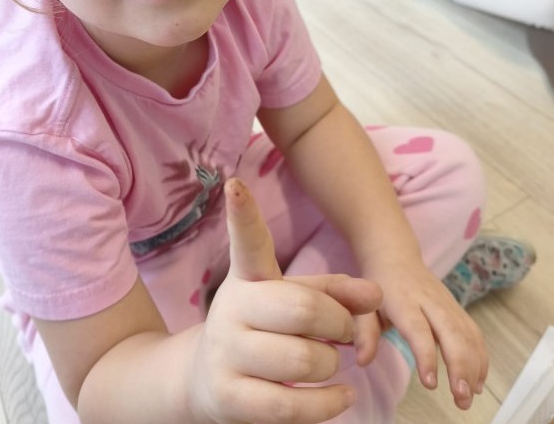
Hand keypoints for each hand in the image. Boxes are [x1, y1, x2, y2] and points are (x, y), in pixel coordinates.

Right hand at [188, 178, 381, 423]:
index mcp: (247, 277)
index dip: (242, 213)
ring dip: (332, 366)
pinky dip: (329, 405)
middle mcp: (231, 308)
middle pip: (303, 309)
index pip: (247, 242)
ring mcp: (226, 353)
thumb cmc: (264, 330)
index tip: (235, 185)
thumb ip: (334, 292)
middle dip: (338, 325)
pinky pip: (292, 406)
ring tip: (328, 364)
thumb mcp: (293, 301)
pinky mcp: (229, 397)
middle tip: (344, 333)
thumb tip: (377, 293)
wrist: (209, 380)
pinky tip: (340, 396)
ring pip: (304, 360)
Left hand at [357, 259, 487, 409]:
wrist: (395, 258)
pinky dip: (480, 358)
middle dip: (460, 366)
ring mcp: (447, 303)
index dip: (426, 356)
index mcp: (403, 301)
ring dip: (473, 367)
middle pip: (451, 332)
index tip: (430, 384)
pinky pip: (474, 333)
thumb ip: (364, 332)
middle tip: (461, 398)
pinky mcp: (458, 308)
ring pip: (467, 334)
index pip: (418, 329)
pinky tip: (477, 381)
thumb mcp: (364, 306)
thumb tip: (363, 361)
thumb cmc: (378, 287)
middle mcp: (429, 301)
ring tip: (468, 397)